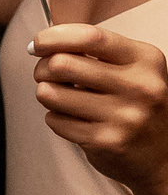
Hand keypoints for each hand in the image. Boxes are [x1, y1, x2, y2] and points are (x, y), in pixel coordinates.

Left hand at [31, 25, 167, 194]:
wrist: (162, 157)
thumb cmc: (134, 105)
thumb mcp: (130, 70)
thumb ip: (94, 52)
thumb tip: (41, 44)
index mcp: (146, 60)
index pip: (90, 37)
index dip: (54, 37)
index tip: (39, 44)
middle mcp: (140, 87)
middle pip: (62, 64)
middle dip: (43, 68)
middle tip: (47, 75)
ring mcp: (126, 116)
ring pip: (50, 92)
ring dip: (46, 94)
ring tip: (62, 99)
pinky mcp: (107, 141)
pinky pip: (55, 120)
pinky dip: (55, 118)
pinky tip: (75, 121)